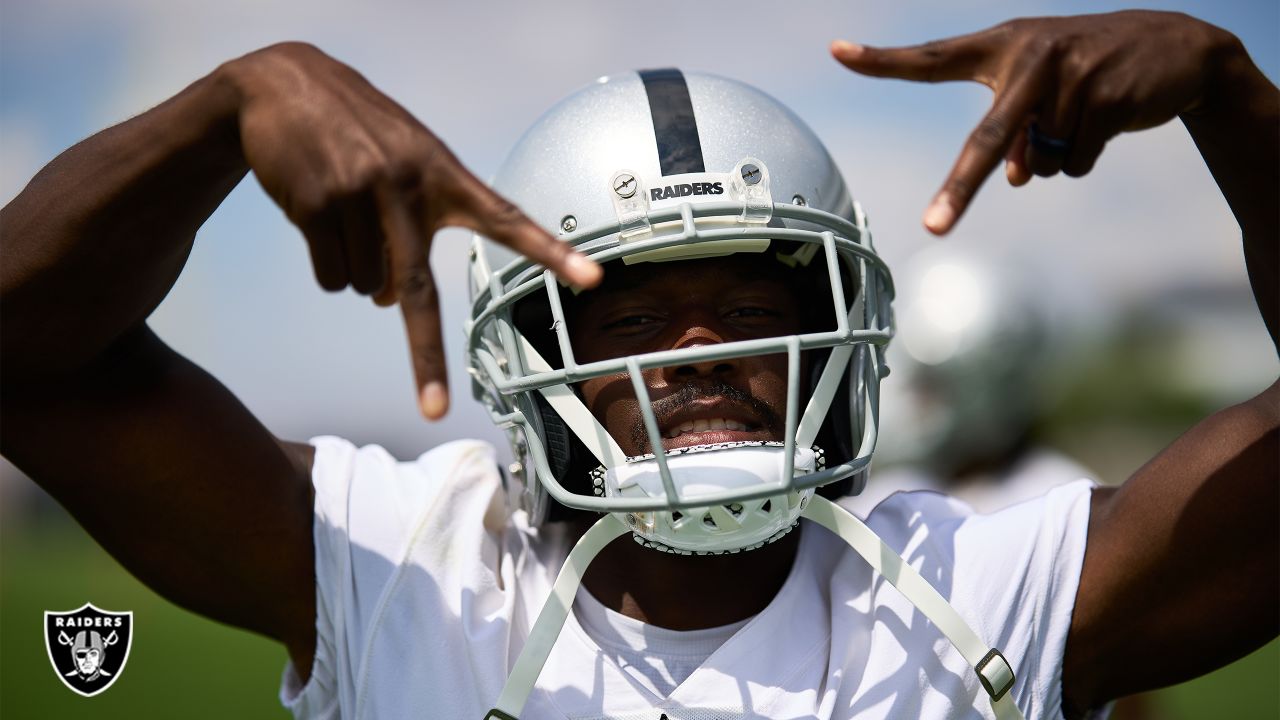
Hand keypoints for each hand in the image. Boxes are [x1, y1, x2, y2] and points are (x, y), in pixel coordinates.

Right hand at [222, 43, 600, 417]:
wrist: (280, 86)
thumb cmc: (355, 130)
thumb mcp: (401, 159)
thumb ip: (413, 224)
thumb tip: (388, 301)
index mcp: (442, 172)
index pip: (507, 217)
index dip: (550, 251)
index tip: (592, 277)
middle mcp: (406, 186)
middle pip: (417, 291)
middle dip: (425, 359)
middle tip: (434, 409)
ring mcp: (359, 195)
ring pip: (365, 288)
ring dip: (358, 274)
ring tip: (345, 215)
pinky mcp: (316, 205)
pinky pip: (330, 275)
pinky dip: (327, 266)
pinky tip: (317, 215)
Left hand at [831, 11, 1239, 234]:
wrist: (1178, 48)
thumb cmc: (1085, 72)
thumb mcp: (1041, 96)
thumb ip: (1013, 136)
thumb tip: (1016, 178)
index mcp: (1000, 47)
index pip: (932, 57)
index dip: (884, 60)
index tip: (838, 52)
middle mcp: (1029, 53)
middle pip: (986, 138)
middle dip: (961, 189)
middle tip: (934, 229)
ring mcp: (1069, 73)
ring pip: (1040, 160)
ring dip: (1056, 157)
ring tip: (1083, 114)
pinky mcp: (1106, 93)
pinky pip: (1076, 161)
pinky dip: (1086, 158)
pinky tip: (1109, 119)